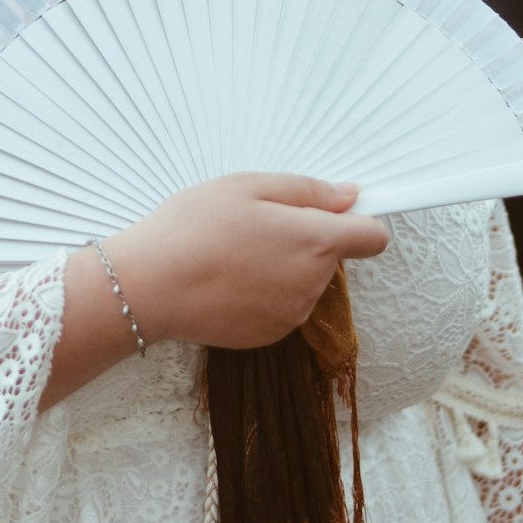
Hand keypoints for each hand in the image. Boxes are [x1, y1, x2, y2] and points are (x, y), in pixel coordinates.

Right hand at [109, 174, 389, 349]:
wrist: (148, 287)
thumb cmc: (193, 227)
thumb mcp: (248, 186)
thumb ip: (308, 191)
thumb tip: (351, 196)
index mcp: (314, 241)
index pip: (373, 236)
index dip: (360, 219)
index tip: (335, 208)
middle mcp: (312, 284)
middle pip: (330, 255)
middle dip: (305, 237)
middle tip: (255, 222)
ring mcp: (292, 315)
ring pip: (304, 280)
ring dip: (283, 264)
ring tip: (234, 250)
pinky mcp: (268, 336)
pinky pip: (281, 305)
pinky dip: (264, 290)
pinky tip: (227, 278)